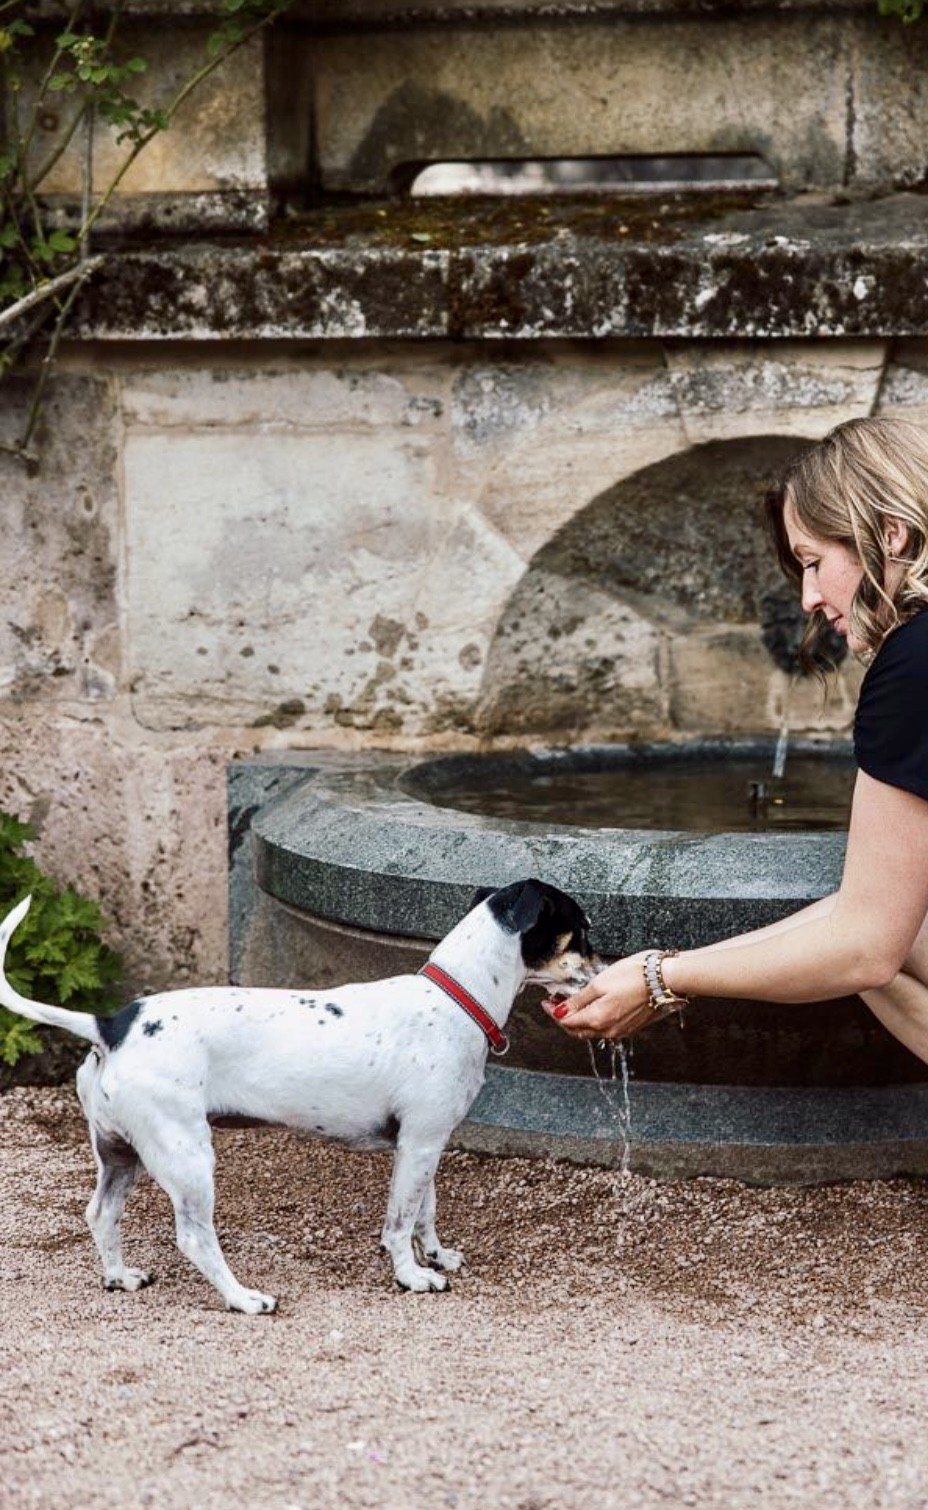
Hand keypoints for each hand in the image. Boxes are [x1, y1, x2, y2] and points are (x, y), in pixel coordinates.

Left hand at [541, 951, 656, 1040]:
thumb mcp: (600, 983)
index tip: (546, 1002)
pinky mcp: (631, 1026)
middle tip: (555, 1003)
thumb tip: (561, 1011)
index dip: (553, 1012)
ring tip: (571, 1004)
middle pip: (577, 1030)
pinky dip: (593, 1020)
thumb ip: (579, 1000)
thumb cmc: (636, 976)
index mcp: (598, 1019)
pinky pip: (605, 1029)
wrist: (666, 980)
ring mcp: (621, 1030)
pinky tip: (592, 1008)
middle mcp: (609, 1030)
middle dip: (563, 1018)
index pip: (566, 1022)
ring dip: (578, 1020)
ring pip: (591, 1031)